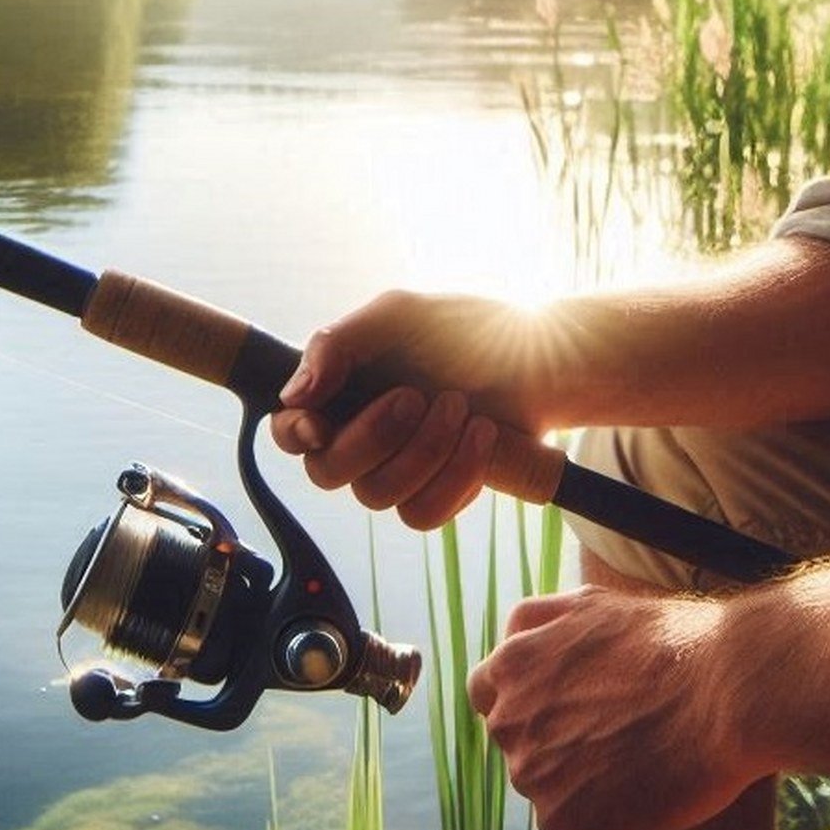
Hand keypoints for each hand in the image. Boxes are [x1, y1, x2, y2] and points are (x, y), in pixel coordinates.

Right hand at [270, 290, 553, 527]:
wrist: (540, 358)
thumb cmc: (466, 329)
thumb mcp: (401, 315)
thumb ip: (339, 343)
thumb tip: (294, 395)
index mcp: (339, 394)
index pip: (289, 432)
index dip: (295, 434)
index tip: (320, 424)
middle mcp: (359, 438)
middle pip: (328, 472)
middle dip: (374, 437)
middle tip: (420, 396)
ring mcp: (397, 472)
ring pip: (378, 496)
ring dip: (425, 452)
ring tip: (463, 408)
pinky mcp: (436, 494)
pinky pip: (423, 514)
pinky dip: (454, 477)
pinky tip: (482, 439)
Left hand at [467, 585, 766, 829]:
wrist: (727, 691)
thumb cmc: (672, 643)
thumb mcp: (592, 605)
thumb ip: (541, 623)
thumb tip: (513, 635)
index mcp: (510, 665)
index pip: (486, 692)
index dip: (524, 699)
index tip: (562, 704)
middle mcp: (507, 718)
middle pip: (513, 739)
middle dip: (549, 736)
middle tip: (611, 732)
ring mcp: (529, 770)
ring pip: (541, 782)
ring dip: (575, 775)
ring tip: (636, 754)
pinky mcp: (559, 818)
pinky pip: (566, 821)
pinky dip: (597, 813)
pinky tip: (640, 785)